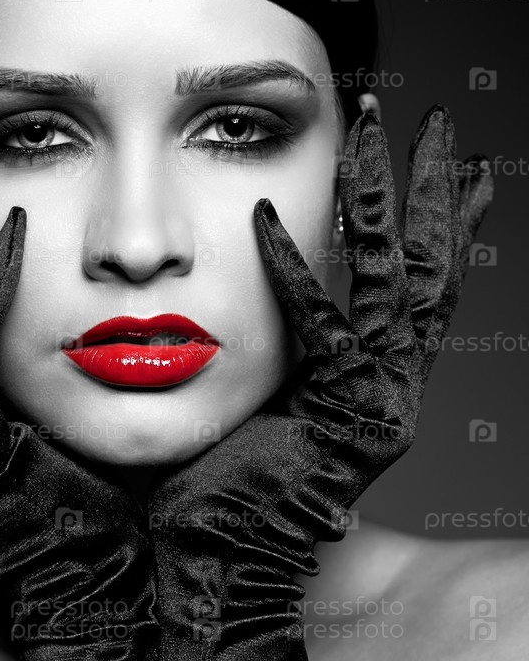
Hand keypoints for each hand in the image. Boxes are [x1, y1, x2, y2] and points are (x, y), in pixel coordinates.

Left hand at [146, 105, 493, 659]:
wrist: (223, 558)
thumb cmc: (233, 477)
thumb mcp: (272, 389)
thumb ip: (285, 334)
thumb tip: (266, 285)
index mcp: (375, 372)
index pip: (424, 282)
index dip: (442, 220)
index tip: (452, 166)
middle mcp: (392, 379)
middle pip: (428, 263)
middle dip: (431, 185)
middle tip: (432, 117)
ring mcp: (376, 396)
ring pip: (396, 276)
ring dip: (384, 195)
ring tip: (385, 128)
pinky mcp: (337, 410)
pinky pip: (316, 324)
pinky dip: (287, 266)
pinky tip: (258, 213)